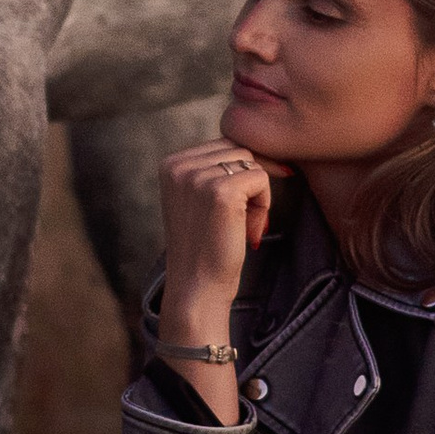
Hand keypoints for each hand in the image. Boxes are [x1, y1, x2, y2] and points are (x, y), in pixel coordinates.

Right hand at [154, 141, 273, 413]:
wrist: (197, 289)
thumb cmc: (206, 247)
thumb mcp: (200, 200)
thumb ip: (215, 169)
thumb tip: (263, 144)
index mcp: (170, 163)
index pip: (224, 146)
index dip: (239, 177)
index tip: (233, 213)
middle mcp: (179, 165)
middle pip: (239, 150)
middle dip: (249, 184)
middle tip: (242, 223)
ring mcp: (198, 177)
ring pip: (252, 162)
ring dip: (257, 195)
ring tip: (243, 227)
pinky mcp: (221, 191)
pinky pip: (261, 178)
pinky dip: (264, 205)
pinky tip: (249, 230)